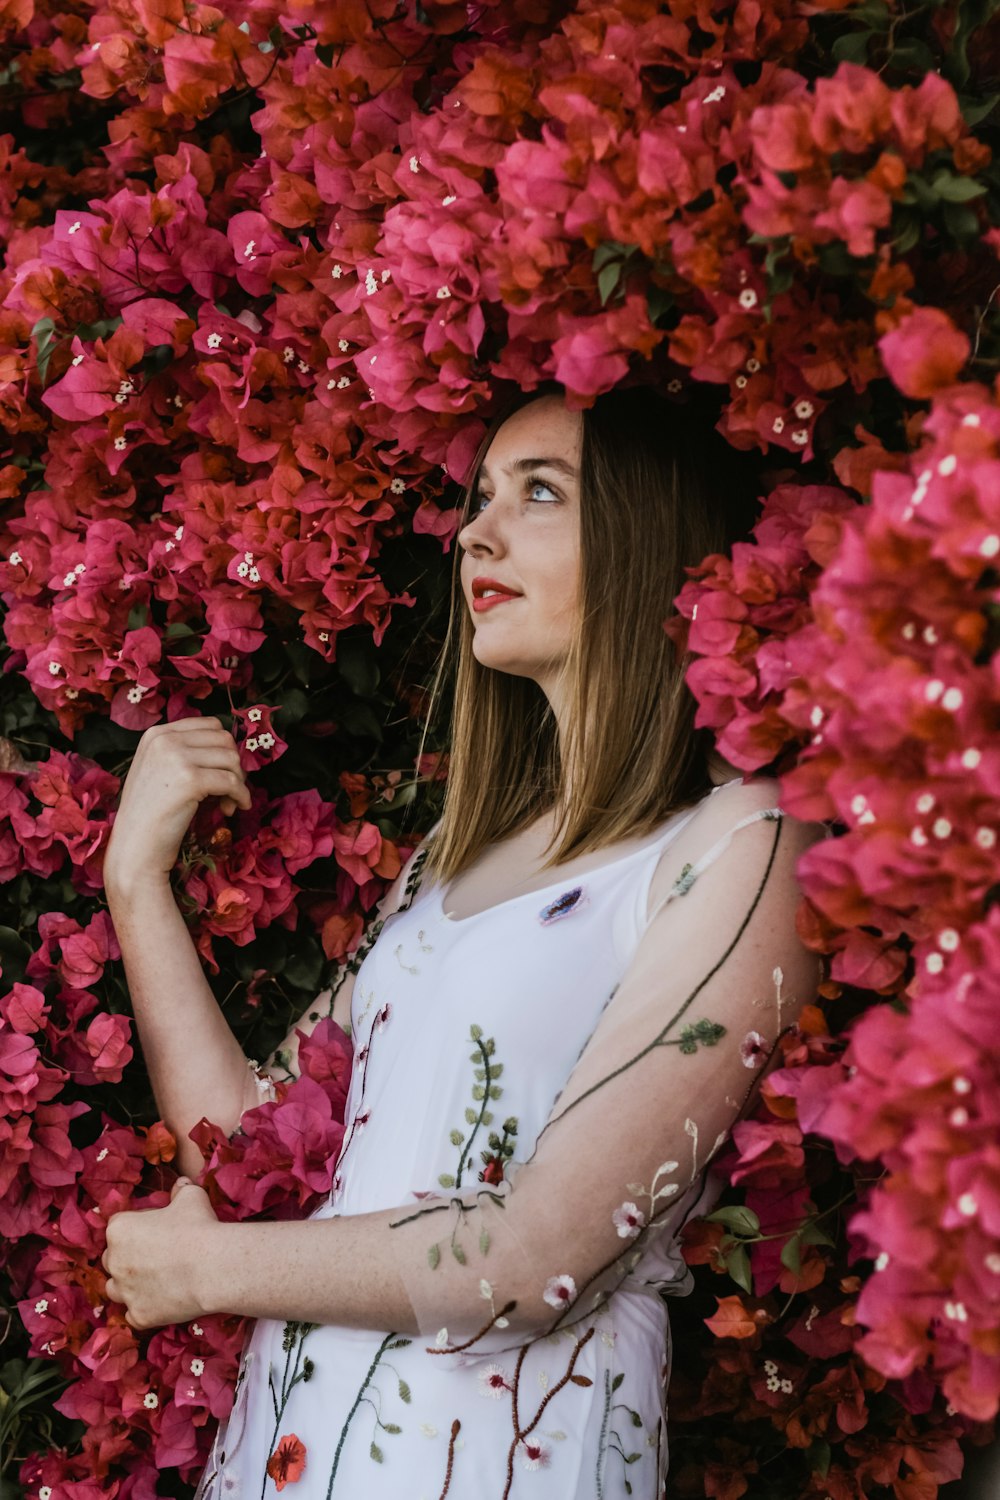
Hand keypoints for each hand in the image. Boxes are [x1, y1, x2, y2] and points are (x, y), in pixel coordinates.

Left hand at [102, 1176, 219, 1329]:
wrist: (212, 1267)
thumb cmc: (198, 1227)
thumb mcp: (192, 1197)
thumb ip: (181, 1190)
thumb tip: (181, 1184)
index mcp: (120, 1229)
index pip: (118, 1225)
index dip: (136, 1226)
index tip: (155, 1228)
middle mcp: (115, 1262)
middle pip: (111, 1258)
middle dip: (127, 1256)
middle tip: (155, 1254)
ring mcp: (125, 1292)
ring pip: (115, 1289)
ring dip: (128, 1284)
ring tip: (154, 1280)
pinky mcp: (139, 1316)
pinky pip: (133, 1314)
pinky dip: (143, 1308)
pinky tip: (161, 1301)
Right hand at [103, 716, 252, 891]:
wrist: (134, 848)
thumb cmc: (150, 815)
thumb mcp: (159, 770)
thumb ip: (185, 752)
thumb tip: (230, 748)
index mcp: (156, 733)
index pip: (210, 725)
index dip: (224, 749)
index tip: (223, 771)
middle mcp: (164, 739)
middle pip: (224, 739)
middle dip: (234, 765)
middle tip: (229, 790)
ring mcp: (176, 757)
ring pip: (232, 759)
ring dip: (238, 782)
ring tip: (226, 803)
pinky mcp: (189, 779)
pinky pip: (232, 782)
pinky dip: (240, 796)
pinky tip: (232, 809)